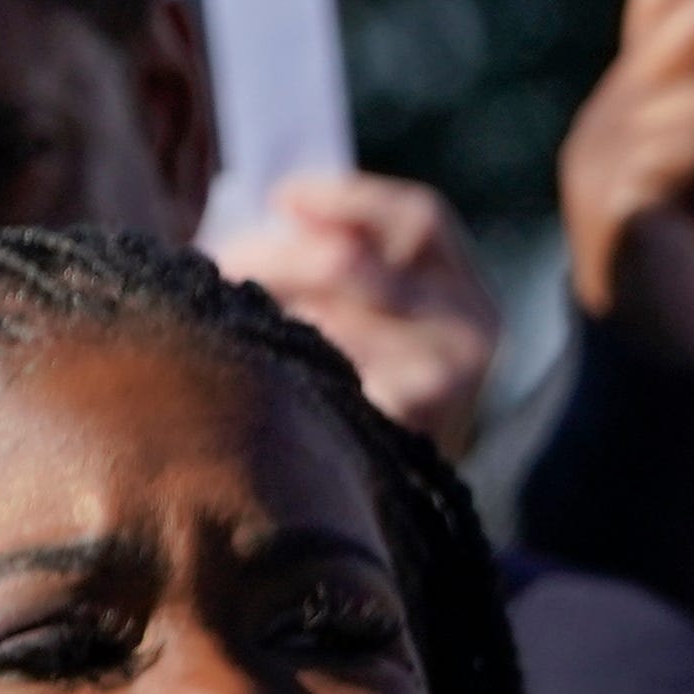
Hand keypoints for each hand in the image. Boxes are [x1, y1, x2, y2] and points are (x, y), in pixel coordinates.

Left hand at [221, 170, 499, 458]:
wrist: (400, 496)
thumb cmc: (379, 380)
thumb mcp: (382, 311)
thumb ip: (349, 256)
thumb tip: (283, 207)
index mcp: (468, 286)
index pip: (422, 219)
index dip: (348, 198)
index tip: (279, 197)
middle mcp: (474, 326)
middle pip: (351, 265)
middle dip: (274, 259)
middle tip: (220, 262)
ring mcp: (447, 377)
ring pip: (327, 322)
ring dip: (267, 311)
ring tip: (225, 312)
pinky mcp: (411, 424)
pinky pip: (327, 375)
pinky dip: (286, 364)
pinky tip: (260, 364)